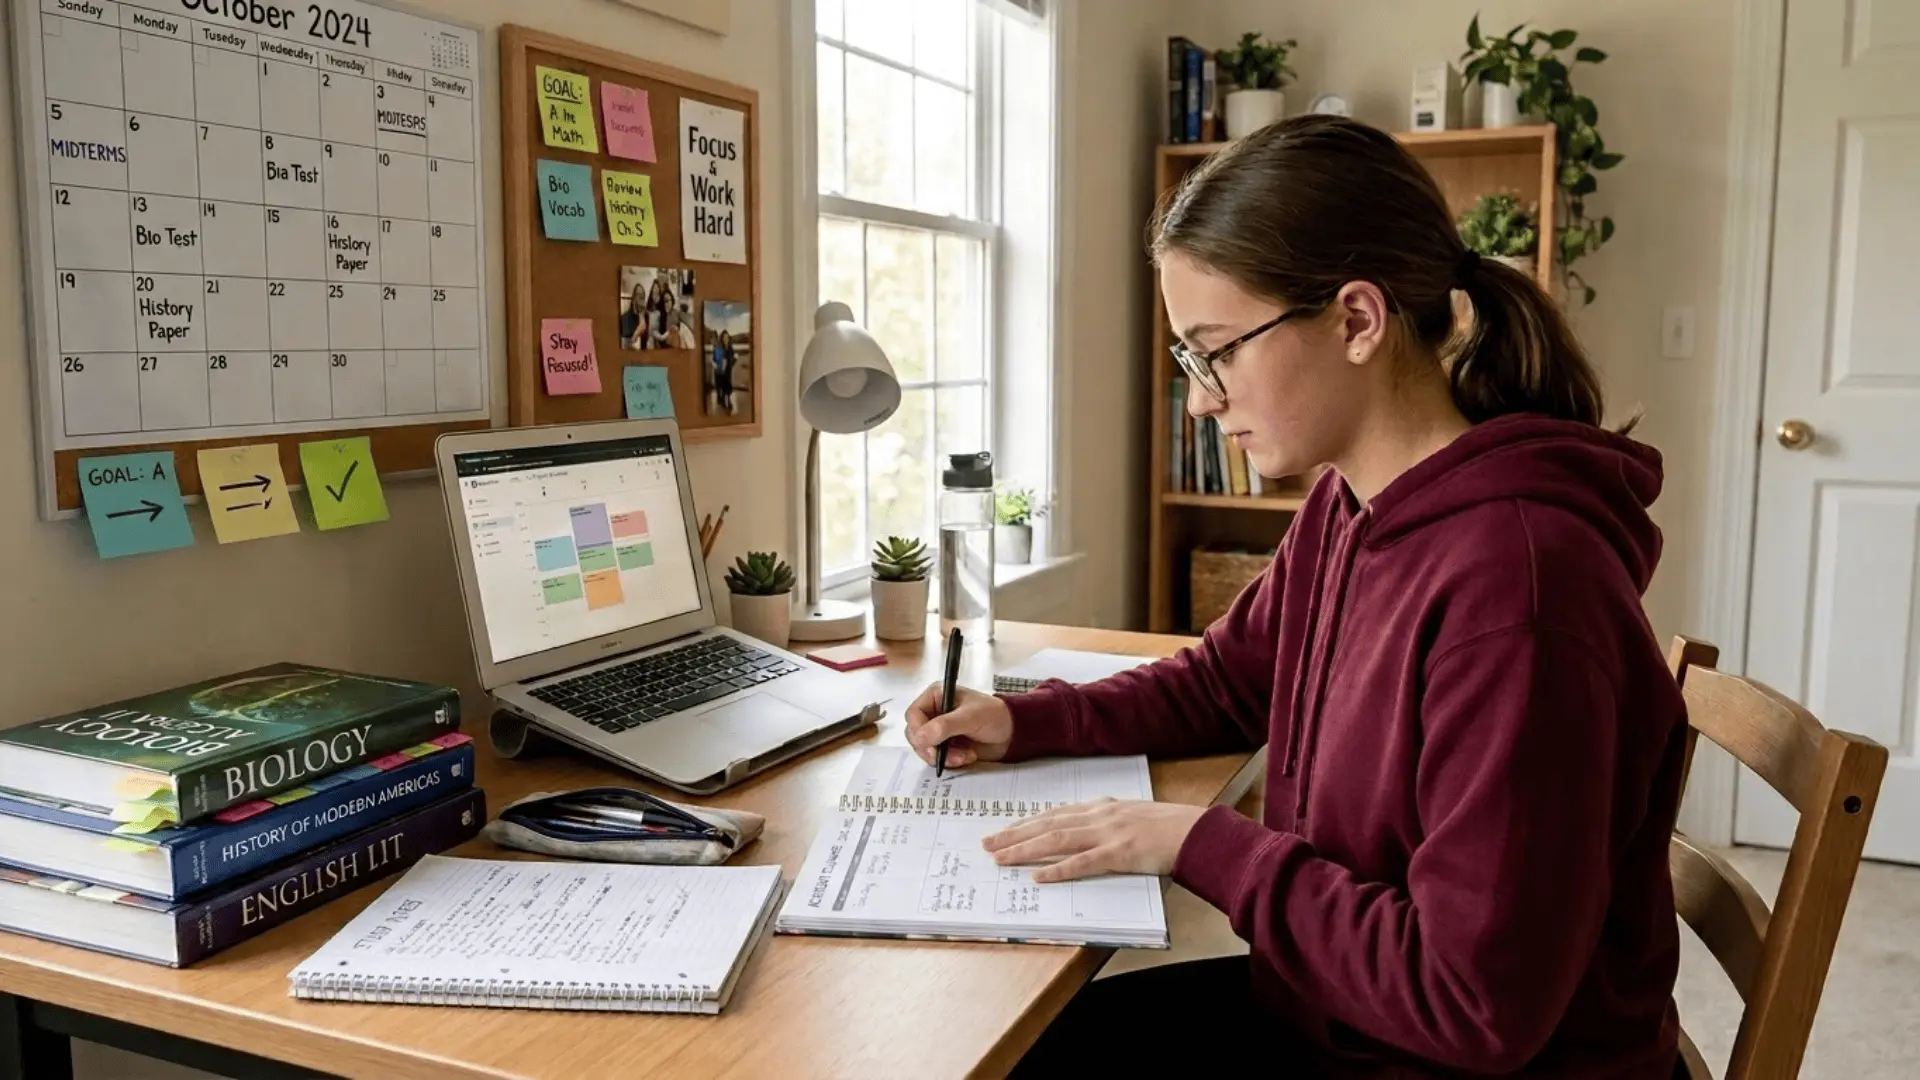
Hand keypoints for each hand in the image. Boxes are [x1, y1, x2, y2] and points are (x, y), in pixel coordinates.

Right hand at [904, 683, 1012, 768]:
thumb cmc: (994, 716)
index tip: (930, 743)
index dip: (918, 730)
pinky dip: (950, 761)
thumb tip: (920, 737)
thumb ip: (944, 726)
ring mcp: (939, 731)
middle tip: (946, 755)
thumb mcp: (970, 717)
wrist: (1012, 734)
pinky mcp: (946, 746)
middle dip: (930, 748)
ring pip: (924, 749)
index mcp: (936, 697)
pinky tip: (967, 756)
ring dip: (942, 756)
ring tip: (964, 756)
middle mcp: (934, 713)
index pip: (913, 714)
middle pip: (915, 734)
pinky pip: (936, 758)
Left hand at [982, 799, 1207, 882]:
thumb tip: (1080, 834)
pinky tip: (1038, 877)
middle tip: (987, 844)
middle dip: (1014, 835)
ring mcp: (1108, 834)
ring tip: (1001, 858)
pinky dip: (1058, 870)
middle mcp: (1099, 816)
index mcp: (1101, 807)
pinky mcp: (1120, 854)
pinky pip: (1082, 863)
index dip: (1025, 823)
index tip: (1002, 831)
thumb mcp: (1130, 816)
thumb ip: (1104, 822)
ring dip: (1025, 849)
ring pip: (1056, 840)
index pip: (1053, 814)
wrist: (1196, 831)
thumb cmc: (1166, 827)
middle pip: (1046, 824)